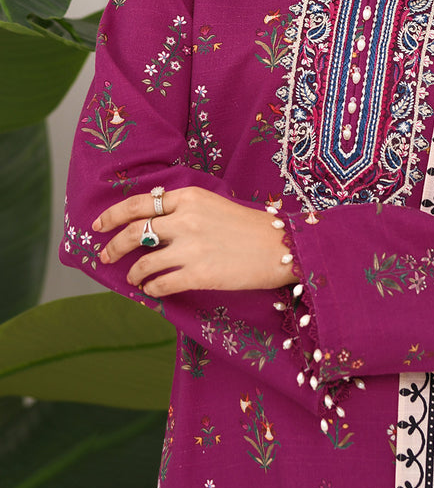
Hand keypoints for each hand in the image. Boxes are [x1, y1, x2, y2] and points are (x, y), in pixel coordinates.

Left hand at [93, 187, 293, 297]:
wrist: (280, 246)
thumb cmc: (249, 226)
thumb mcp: (214, 204)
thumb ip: (184, 209)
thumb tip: (152, 222)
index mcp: (189, 197)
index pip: (140, 203)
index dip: (113, 215)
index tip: (99, 225)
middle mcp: (185, 219)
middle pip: (134, 231)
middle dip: (112, 245)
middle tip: (104, 255)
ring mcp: (191, 247)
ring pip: (143, 261)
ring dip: (132, 272)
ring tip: (132, 278)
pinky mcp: (198, 274)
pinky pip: (161, 283)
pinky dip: (150, 288)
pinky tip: (151, 290)